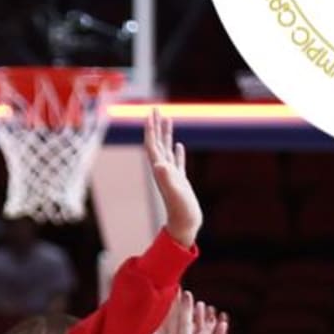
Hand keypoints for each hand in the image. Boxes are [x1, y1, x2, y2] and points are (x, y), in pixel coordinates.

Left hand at [148, 110, 201, 246]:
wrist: (184, 225)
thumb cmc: (180, 210)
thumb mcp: (174, 191)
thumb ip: (167, 178)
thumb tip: (159, 164)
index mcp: (159, 169)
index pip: (152, 144)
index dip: (150, 129)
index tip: (150, 113)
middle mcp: (162, 170)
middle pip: (157, 143)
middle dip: (156, 126)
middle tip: (156, 108)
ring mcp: (171, 175)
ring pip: (167, 150)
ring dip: (166, 134)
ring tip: (167, 120)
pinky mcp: (180, 181)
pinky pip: (177, 162)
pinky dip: (177, 152)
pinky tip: (179, 145)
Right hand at [148, 292, 210, 333]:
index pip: (163, 326)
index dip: (165, 311)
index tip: (165, 298)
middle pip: (174, 322)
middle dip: (177, 305)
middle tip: (180, 291)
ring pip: (188, 325)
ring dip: (191, 311)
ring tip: (194, 298)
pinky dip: (212, 328)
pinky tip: (217, 319)